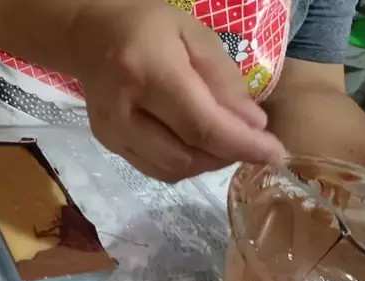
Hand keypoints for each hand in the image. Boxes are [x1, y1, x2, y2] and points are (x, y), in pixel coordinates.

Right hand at [69, 1, 285, 181]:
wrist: (89, 36)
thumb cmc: (147, 27)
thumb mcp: (194, 35)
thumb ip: (224, 80)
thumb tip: (253, 126)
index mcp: (147, 72)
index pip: (200, 125)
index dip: (241, 145)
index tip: (275, 153)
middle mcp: (124, 110)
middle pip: (187, 156)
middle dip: (227, 154)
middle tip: (249, 139)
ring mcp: (112, 132)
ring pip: (173, 170)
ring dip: (207, 162)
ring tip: (222, 139)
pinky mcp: (110, 145)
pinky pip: (157, 170)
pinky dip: (186, 164)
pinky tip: (196, 143)